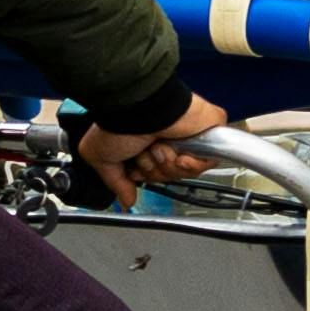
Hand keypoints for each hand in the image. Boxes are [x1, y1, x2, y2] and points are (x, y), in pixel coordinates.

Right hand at [74, 95, 227, 198]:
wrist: (141, 109)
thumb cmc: (120, 123)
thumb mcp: (102, 158)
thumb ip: (116, 182)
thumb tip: (126, 201)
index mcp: (144, 142)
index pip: (154, 173)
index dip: (146, 176)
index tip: (136, 170)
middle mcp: (166, 138)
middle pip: (170, 175)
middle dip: (157, 172)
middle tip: (148, 155)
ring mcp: (186, 134)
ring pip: (187, 171)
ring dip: (170, 166)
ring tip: (159, 149)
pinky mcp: (207, 130)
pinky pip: (207, 162)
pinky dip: (192, 164)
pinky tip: (179, 155)